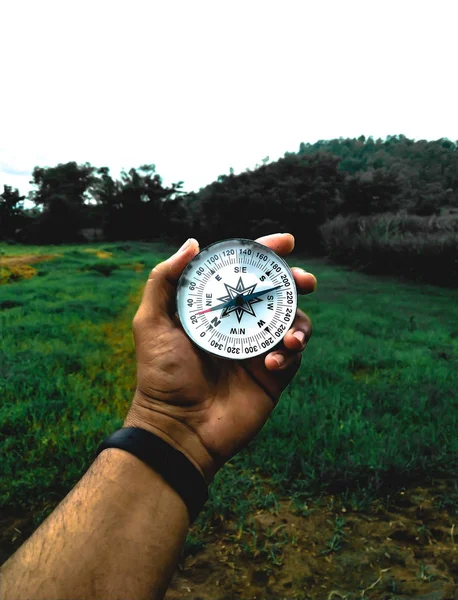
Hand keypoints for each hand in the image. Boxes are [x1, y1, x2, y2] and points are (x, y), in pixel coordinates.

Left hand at [124, 234, 315, 482]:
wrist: (179, 429)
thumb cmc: (161, 375)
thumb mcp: (152, 323)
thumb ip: (165, 280)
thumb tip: (192, 243)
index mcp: (215, 309)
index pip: (243, 272)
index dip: (265, 253)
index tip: (286, 242)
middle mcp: (239, 324)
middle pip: (276, 294)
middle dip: (295, 282)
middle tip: (304, 281)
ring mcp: (257, 350)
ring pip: (293, 322)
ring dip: (299, 322)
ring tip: (289, 338)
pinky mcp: (273, 376)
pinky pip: (294, 356)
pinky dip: (291, 354)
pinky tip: (272, 364)